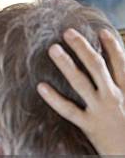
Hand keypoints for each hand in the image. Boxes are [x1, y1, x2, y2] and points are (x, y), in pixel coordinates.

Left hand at [37, 28, 124, 157]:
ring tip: (53, 49)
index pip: (121, 63)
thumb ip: (124, 87)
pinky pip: (68, 110)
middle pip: (97, 65)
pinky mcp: (90, 126)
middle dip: (82, 47)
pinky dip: (54, 98)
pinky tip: (41, 87)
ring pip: (80, 82)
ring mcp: (101, 110)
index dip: (112, 46)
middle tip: (68, 32)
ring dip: (66, 63)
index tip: (102, 31)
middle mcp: (114, 96)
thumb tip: (116, 75)